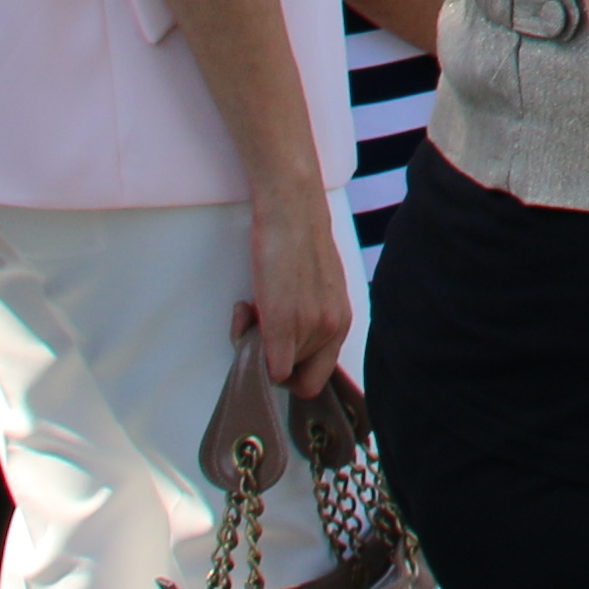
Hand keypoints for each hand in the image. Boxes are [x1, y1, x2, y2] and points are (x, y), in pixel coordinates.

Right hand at [240, 197, 353, 395]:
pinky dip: (249, 350)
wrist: (292, 211)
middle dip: (271, 356)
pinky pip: (271, 370)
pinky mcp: (284, 323)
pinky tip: (246, 311)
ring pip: (275, 369)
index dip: (293, 370)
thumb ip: (313, 318)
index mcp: (342, 321)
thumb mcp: (320, 288)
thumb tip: (289, 345)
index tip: (276, 346)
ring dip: (255, 342)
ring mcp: (310, 327)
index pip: (319, 376)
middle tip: (259, 321)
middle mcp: (332, 328)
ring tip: (252, 303)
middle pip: (295, 376)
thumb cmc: (300, 243)